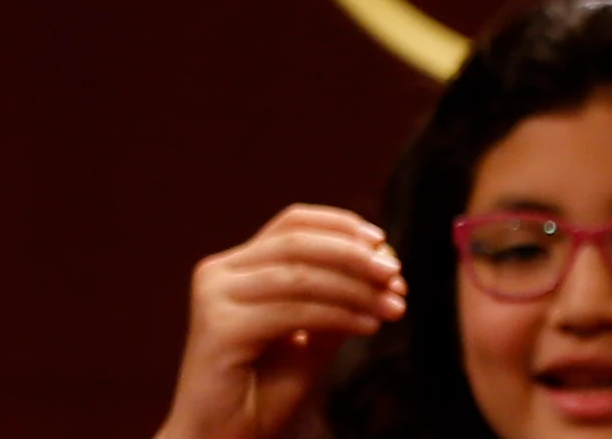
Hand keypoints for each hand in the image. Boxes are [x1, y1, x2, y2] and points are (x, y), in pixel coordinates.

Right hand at [153, 204, 402, 438]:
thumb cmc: (265, 389)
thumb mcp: (313, 332)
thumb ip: (338, 295)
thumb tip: (384, 261)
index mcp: (237, 266)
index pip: (293, 222)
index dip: (341, 225)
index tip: (382, 242)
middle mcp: (218, 273)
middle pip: (299, 242)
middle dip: (356, 256)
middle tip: (396, 276)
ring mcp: (214, 298)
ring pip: (301, 275)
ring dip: (356, 289)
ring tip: (393, 308)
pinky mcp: (218, 328)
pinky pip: (294, 311)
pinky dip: (339, 314)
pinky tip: (368, 326)